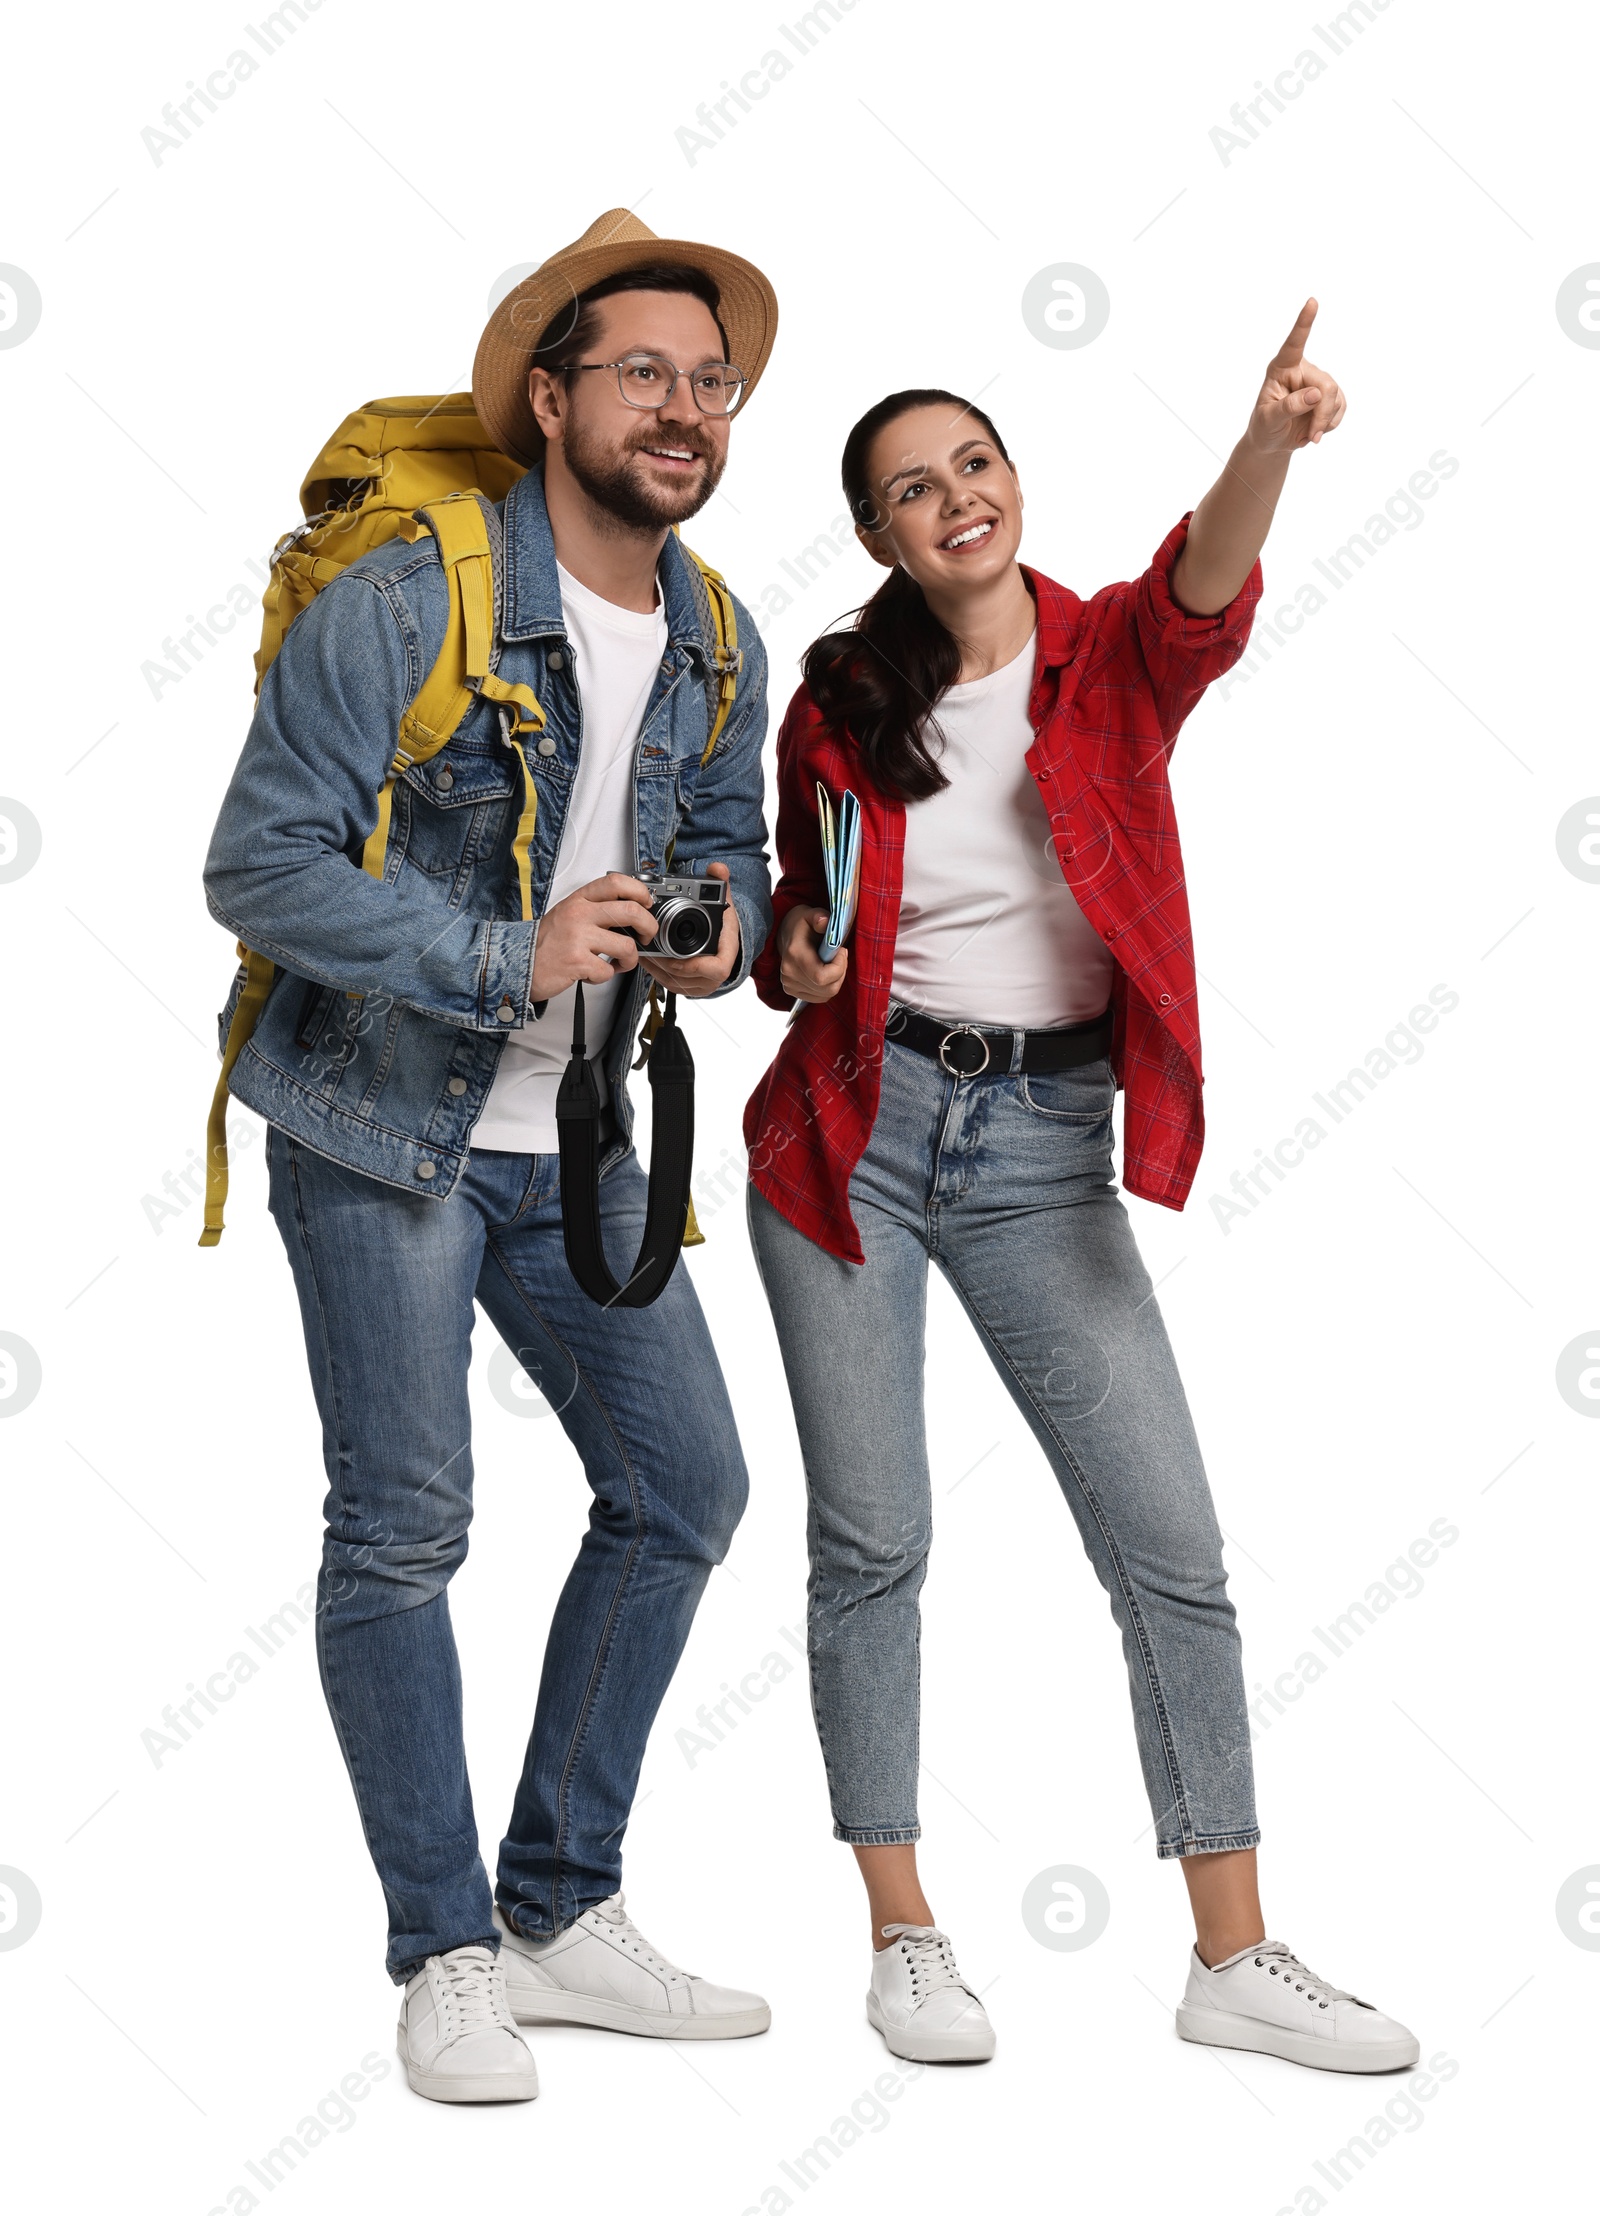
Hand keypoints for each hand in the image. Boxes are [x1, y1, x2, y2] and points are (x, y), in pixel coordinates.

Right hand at [528, 871, 656, 1000]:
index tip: (646, 902)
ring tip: (618, 962)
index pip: (616, 883)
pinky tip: (593, 973)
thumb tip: (629, 908)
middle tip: (645, 937)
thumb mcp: (568, 913)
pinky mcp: (578, 962)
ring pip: (626, 946)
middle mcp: (579, 915)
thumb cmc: (546, 942)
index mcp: (579, 900)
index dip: (639, 891)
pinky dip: (604, 977)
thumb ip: (594, 907)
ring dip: (629, 960)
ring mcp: (578, 938)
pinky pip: (608, 971)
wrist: (519, 963)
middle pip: (631, 912)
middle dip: (648, 927)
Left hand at [639, 860, 740, 999]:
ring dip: (658, 969)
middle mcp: (715, 973)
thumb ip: (720, 883)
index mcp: (726, 954)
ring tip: (645, 953)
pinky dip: (657, 973)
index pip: (716, 969)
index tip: (676, 958)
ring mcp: (703, 982)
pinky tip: (648, 960)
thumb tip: (718, 868)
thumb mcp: (723, 901)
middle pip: (689, 978)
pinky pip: (672, 984)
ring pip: (677, 983)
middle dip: (666, 965)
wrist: (725, 941)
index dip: (696, 967)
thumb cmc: (723, 925)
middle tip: (650, 951)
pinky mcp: (691, 986)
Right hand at [778, 903, 847, 1003]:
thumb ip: (819, 917)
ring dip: (836, 980)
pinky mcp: (792, 991)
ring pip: (826, 994)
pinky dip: (828, 987)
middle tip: (840, 956)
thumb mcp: (811, 914)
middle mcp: (789, 973)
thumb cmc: (802, 924)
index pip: (822, 977)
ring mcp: (789, 984)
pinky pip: (820, 997)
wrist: (785, 934)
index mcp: (794, 955)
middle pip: (828, 988)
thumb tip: (825, 922)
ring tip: (832, 963)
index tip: (841, 950)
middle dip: (841, 973)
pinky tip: (826, 972)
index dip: (839, 967)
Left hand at [1245, 298, 1345, 454]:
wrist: (1272, 442)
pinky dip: (1330, 425)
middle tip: (1312, 437)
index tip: (1312, 301)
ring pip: (1335, 399)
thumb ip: (1288, 407)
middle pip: (1326, 386)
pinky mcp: (1330, 395)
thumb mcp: (1268, 420)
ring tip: (1308, 436)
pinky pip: (1341, 408)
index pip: (1294, 343)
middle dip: (1321, 415)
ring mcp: (1318, 381)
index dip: (1304, 323)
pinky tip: (1317, 431)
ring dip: (1324, 424)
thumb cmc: (1264, 428)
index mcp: (1281, 368)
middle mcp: (1302, 369)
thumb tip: (1315, 395)